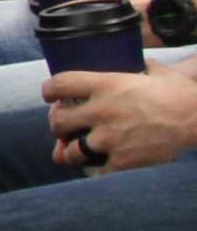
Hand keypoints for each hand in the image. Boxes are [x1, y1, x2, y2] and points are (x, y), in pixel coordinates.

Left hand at [45, 65, 196, 172]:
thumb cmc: (181, 93)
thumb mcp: (157, 71)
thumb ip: (139, 66)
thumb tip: (139, 60)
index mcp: (106, 84)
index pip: (59, 85)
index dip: (49, 91)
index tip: (51, 96)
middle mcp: (103, 111)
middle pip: (57, 121)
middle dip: (58, 125)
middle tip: (65, 127)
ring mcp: (110, 138)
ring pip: (70, 151)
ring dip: (71, 151)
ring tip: (77, 149)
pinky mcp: (123, 160)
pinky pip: (94, 170)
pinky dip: (94, 169)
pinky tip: (98, 165)